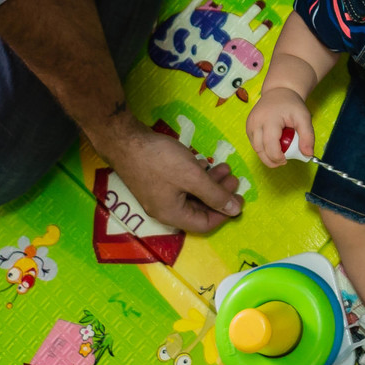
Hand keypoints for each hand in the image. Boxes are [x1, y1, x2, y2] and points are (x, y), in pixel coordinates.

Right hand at [103, 121, 243, 233]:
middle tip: (233, 178)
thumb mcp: (192, 176)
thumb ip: (214, 194)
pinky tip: (205, 163)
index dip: (225, 213)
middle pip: (199, 209)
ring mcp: (159, 196)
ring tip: (224, 167)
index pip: (205, 224)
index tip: (240, 197)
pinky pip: (182, 186)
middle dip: (219, 195)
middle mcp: (165, 210)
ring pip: (192, 195)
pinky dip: (196, 177)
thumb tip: (235, 210)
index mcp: (173, 214)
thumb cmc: (159, 160)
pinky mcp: (157, 182)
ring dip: (210, 183)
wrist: (124, 140)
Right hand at [246, 87, 313, 166]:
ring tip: (279, 151)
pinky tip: (273, 144)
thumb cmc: (292, 105)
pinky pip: (254, 144)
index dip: (278, 158)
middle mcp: (255, 122)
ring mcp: (250, 125)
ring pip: (256, 149)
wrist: (279, 91)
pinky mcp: (248, 127)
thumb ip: (308, 136)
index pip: (270, 146)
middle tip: (283, 161)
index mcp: (269, 120)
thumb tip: (308, 155)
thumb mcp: (304, 118)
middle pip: (260, 150)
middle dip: (271, 160)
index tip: (286, 160)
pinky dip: (263, 149)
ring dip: (267, 155)